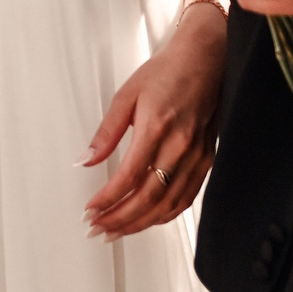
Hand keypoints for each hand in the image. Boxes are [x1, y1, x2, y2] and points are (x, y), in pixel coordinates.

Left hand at [82, 0, 226, 237]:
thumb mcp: (127, 96)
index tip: (91, 210)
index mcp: (156, 128)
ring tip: (117, 231)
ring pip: (168, 204)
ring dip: (140, 223)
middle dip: (120, 219)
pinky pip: (186, 197)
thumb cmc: (168, 72)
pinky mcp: (206, 160)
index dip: (108, 199)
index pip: (129, 177)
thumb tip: (86, 160)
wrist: (205, 60)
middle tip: (99, 228)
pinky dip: (165, 215)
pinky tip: (148, 220)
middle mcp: (180, 146)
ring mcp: (197, 156)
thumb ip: (106, 133)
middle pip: (148, 198)